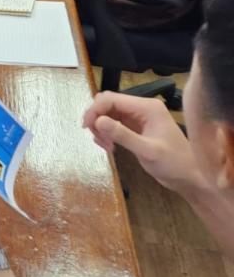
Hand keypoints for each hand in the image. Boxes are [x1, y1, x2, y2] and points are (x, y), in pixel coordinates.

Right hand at [83, 92, 205, 194]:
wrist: (189, 178)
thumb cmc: (173, 164)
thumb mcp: (147, 150)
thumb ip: (122, 135)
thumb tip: (98, 121)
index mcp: (146, 107)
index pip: (111, 99)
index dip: (95, 110)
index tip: (87, 128)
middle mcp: (141, 108)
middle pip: (107, 104)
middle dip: (97, 120)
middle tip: (98, 140)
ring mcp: (138, 117)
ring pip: (108, 114)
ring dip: (101, 128)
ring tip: (106, 146)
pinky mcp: (135, 127)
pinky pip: (113, 124)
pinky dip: (106, 134)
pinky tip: (110, 147)